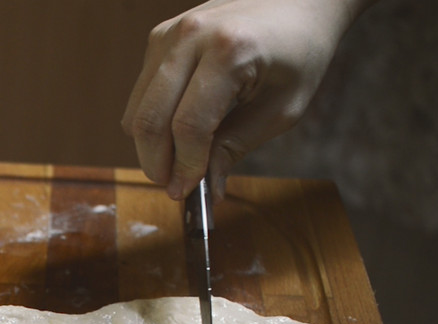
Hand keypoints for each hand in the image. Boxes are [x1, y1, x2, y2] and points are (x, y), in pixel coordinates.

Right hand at [121, 0, 373, 200]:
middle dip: (157, 163)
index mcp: (229, 51)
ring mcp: (169, 33)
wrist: (300, 0)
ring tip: (176, 164)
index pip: (188, 125)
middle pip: (150, 119)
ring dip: (151, 147)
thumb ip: (237, 146)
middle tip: (173, 187)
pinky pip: (141, 95)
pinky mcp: (159, 37)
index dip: (185, 166)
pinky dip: (153, 122)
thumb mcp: (282, 109)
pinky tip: (177, 134)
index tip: (189, 191)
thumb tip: (206, 187)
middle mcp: (190, 36)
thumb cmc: (300, 52)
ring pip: (137, 110)